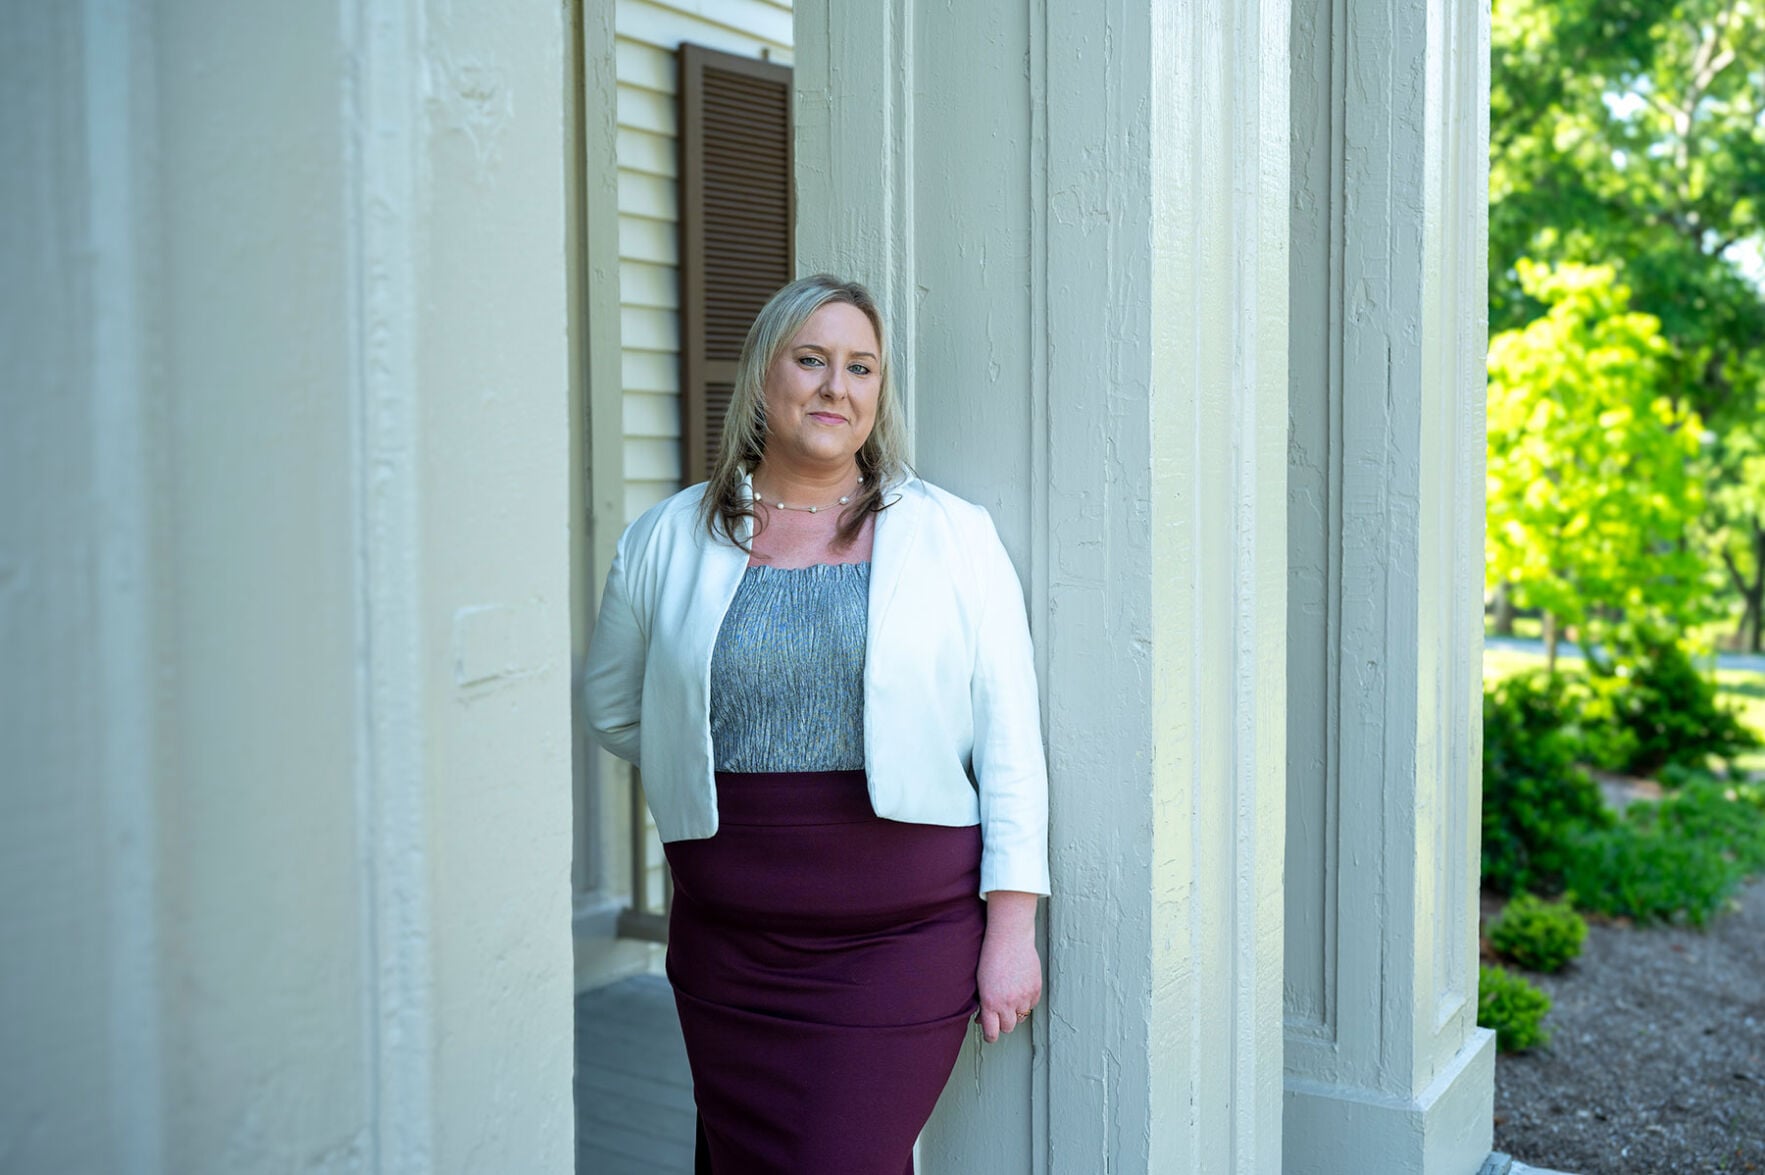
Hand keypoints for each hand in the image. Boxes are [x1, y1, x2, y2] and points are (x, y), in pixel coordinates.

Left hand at [976, 890, 1041, 1042]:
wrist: (1009, 938)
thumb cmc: (990, 956)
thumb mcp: (980, 983)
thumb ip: (983, 1003)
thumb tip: (983, 1019)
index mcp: (990, 1003)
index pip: (992, 1034)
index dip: (990, 1036)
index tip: (989, 1034)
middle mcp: (1008, 1003)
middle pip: (1008, 1028)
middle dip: (1003, 1023)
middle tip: (999, 1013)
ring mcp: (1024, 997)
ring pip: (1022, 1017)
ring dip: (1016, 1012)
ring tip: (1010, 998)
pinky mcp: (1036, 989)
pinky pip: (1032, 1004)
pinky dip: (1027, 1000)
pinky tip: (1020, 988)